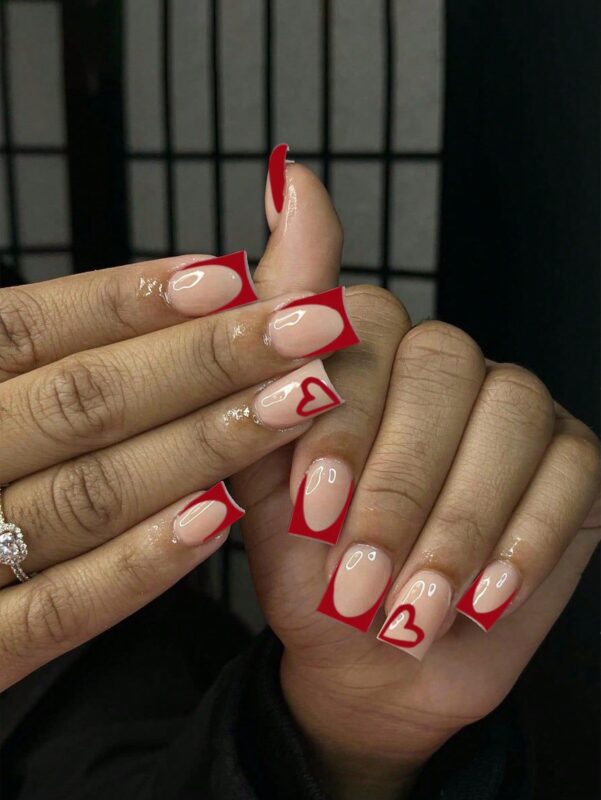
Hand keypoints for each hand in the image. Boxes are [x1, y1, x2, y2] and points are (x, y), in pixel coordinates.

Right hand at [0, 176, 345, 688]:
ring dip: (203, 446)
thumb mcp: (12, 389)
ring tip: (298, 405)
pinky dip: (144, 560)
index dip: (132, 298)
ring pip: (89, 494)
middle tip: (311, 328)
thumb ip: (91, 333)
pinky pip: (63, 605)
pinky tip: (223, 515)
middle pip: (81, 402)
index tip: (234, 274)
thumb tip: (210, 269)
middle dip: (206, 361)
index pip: (32, 328)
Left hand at [235, 156, 600, 798]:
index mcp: (366, 352)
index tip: (311, 507)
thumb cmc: (310, 563)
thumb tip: (288, 172)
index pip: (366, 330)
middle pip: (442, 371)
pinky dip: (523, 543)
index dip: (343, 416)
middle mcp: (442, 365)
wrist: (368, 656)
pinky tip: (480, 598)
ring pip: (508, 419)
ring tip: (412, 610)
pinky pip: (570, 477)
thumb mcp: (261, 466)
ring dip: (457, 524)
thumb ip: (271, 333)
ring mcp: (512, 407)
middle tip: (359, 584)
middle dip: (399, 489)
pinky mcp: (571, 462)